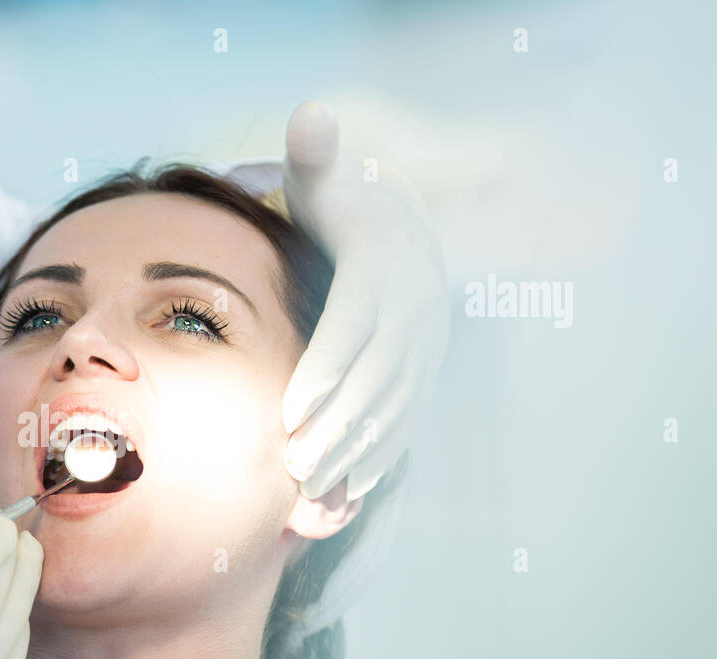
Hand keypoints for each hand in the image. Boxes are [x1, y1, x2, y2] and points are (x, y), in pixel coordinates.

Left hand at [279, 100, 449, 500]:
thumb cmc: (345, 202)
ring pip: (393, 407)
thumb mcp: (329, 173)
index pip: (356, 325)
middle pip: (375, 378)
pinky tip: (349, 485)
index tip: (289, 410)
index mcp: (388, 266)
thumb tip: (310, 115)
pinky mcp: (425, 370)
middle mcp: (417, 308)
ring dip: (353, 449)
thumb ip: (316, 152)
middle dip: (334, 425)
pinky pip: (407, 418)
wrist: (406, 222)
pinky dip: (381, 453)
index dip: (326, 369)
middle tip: (290, 465)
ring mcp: (427, 344)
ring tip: (310, 485)